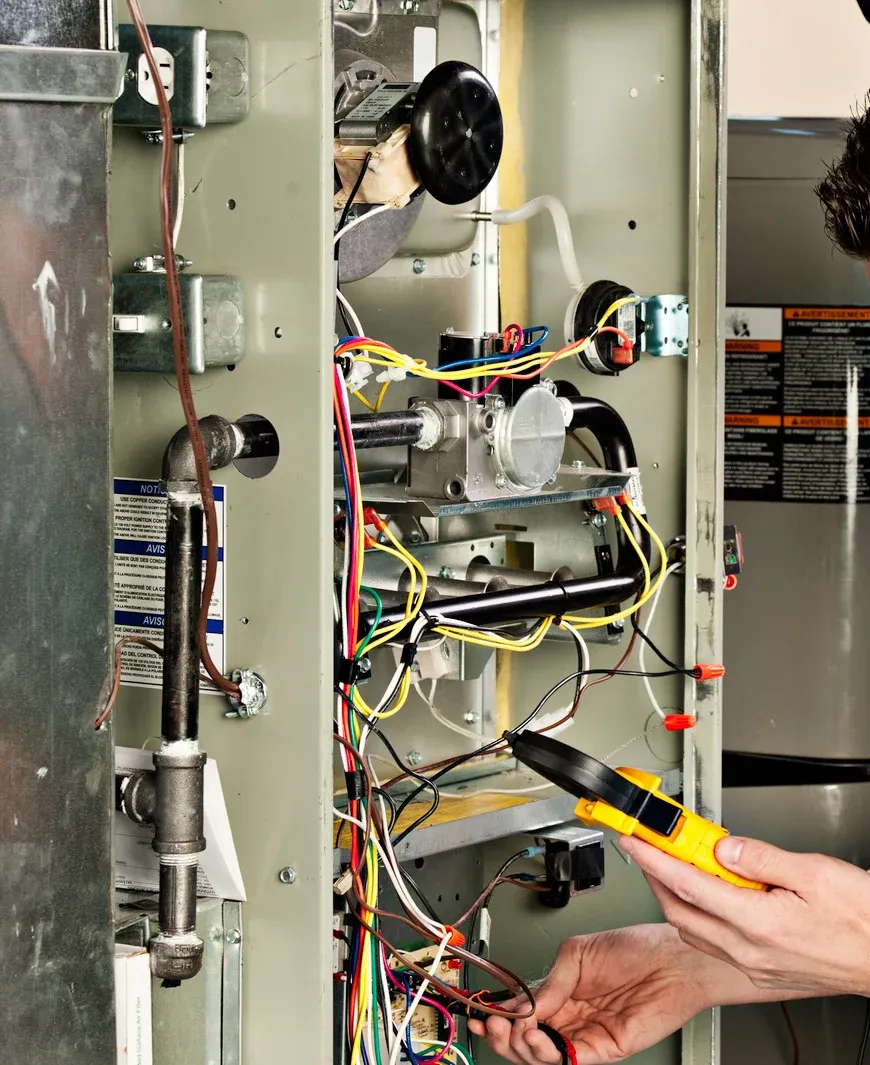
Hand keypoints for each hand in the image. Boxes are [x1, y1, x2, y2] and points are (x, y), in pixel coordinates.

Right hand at [468, 923, 713, 1063]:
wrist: (671, 960)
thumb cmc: (635, 947)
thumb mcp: (579, 953)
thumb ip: (551, 981)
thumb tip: (525, 1004)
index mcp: (561, 990)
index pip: (522, 1010)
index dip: (499, 1015)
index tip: (479, 1013)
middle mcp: (571, 1014)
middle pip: (527, 1038)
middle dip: (503, 1034)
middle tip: (492, 1023)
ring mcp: (586, 1033)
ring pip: (543, 1054)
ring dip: (521, 1045)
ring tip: (516, 1029)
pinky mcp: (604, 1049)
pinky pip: (569, 1059)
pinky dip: (548, 1054)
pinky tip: (538, 1037)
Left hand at [621, 832, 869, 996]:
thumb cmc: (863, 920)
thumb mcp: (815, 871)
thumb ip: (761, 856)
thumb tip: (723, 845)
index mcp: (758, 921)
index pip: (686, 882)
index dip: (652, 856)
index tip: (634, 838)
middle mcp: (749, 949)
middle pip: (679, 909)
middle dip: (654, 875)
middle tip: (648, 846)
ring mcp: (754, 964)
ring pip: (693, 929)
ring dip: (674, 895)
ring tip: (674, 863)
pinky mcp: (762, 971)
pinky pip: (713, 943)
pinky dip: (698, 915)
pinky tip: (707, 895)